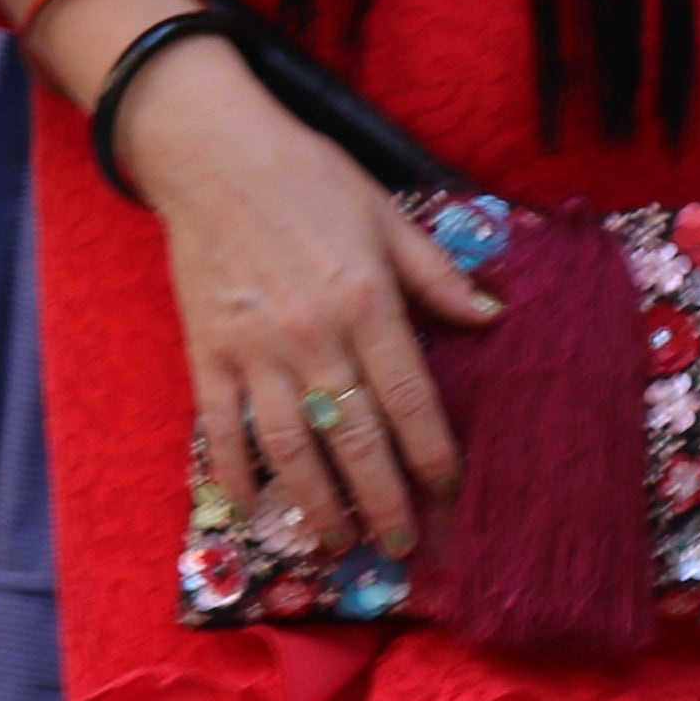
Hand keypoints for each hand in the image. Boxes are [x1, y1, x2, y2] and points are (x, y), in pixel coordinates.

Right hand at [111, 30, 497, 559]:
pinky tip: (253, 511)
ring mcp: (254, 351)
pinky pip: (222, 430)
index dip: (432, 454)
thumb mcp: (389, 215)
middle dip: (383, 500)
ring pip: (291, 447)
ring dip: (315, 505)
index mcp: (367, 302)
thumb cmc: (311, 178)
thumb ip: (438, 274)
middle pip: (356, 438)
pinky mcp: (206, 354)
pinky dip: (236, 475)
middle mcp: (313, 336)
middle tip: (402, 546)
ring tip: (337, 545)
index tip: (449, 492)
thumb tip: (493, 316)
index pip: (409, 398)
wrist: (214, 154)